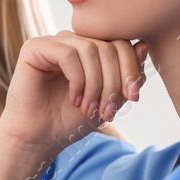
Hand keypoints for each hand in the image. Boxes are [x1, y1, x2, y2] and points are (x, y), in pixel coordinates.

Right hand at [0, 32, 147, 155]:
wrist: (39, 138)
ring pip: (90, 49)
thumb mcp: (110, 98)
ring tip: (90, 108)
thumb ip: (127, 74)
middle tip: (108, 110)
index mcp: (90, 49)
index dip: (131, 69)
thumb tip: (144, 45)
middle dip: (113, 81)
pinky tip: (74, 99)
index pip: (121, 44)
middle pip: (108, 46)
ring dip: (95, 84)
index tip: (133, 98)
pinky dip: (77, 80)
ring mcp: (53, 42)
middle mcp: (72, 41)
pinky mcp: (35, 48)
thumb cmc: (71, 120)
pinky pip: (68, 54)